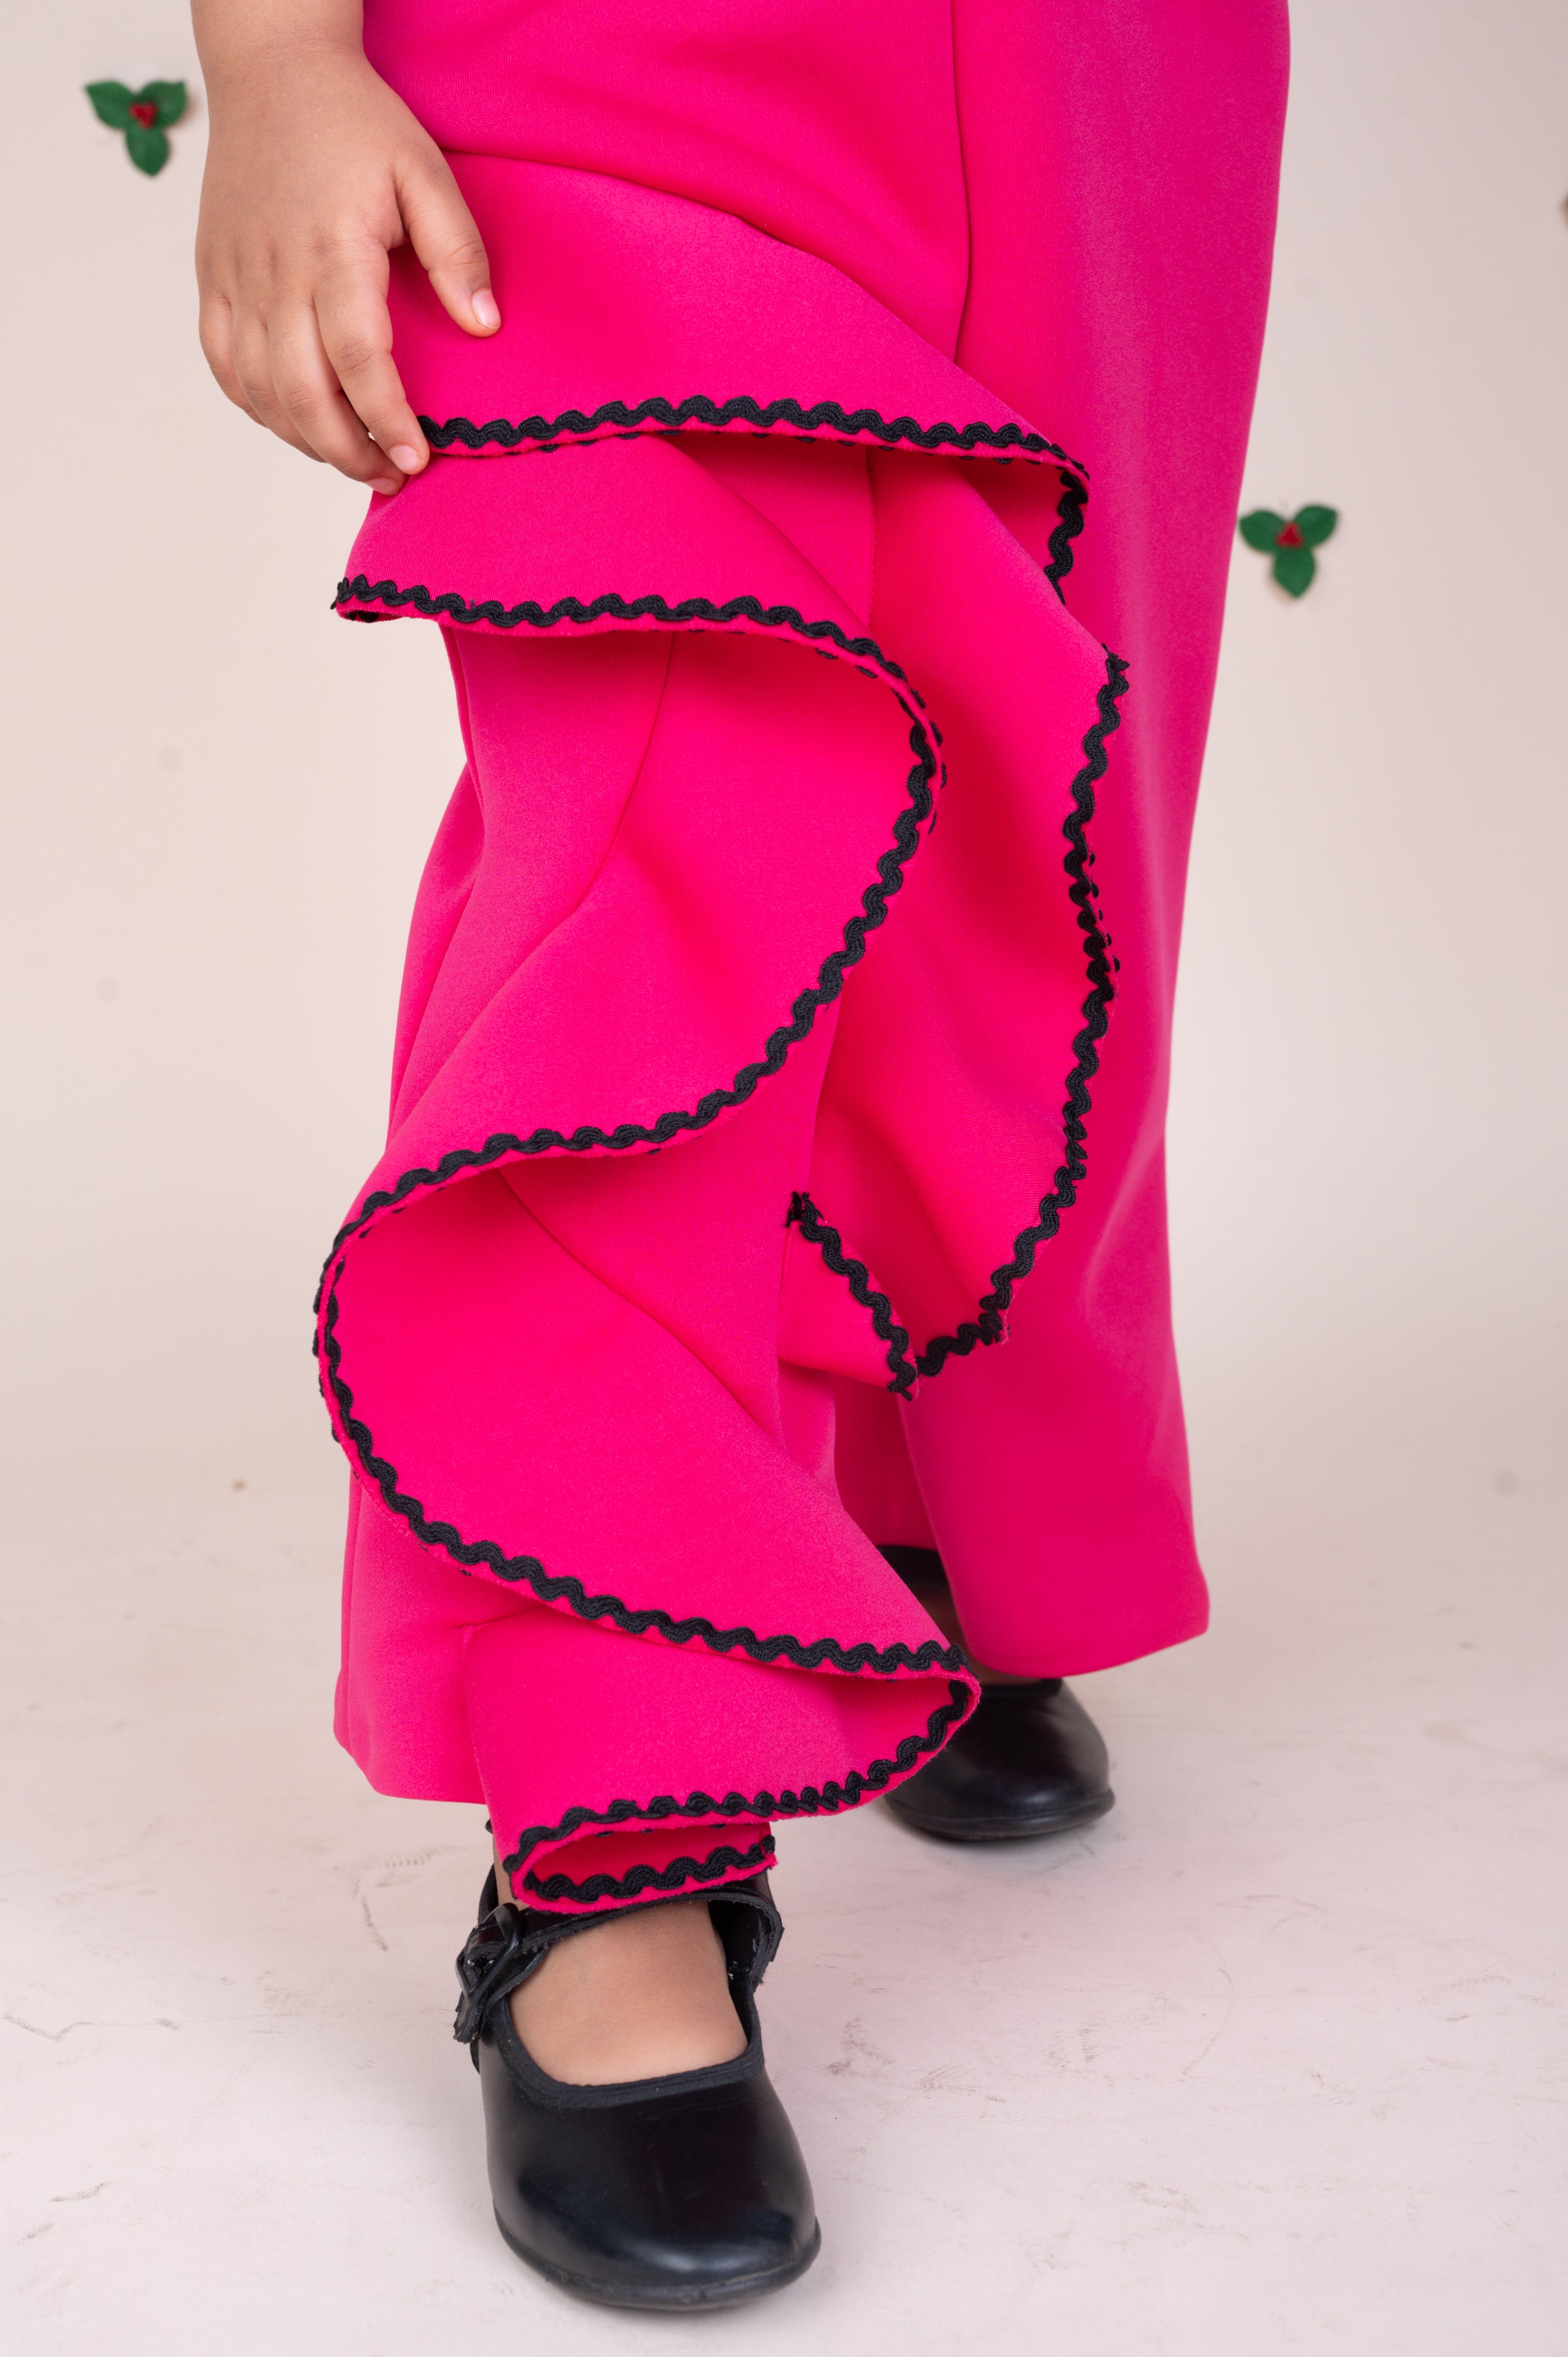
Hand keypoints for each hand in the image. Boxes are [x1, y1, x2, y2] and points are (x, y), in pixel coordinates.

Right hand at [194, 32, 498, 494]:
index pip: (357, 358)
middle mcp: (274, 271)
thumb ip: (457, 250)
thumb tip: (483, 326)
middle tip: (390, 478)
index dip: (385, 419)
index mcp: (332, 248)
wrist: (271, 71)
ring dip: (306, 439)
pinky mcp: (213, 277)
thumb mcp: (424, 170)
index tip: (415, 460)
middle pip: (301, 393)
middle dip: (348, 451)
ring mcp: (235, 277)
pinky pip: (223, 364)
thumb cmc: (355, 122)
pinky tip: (298, 422)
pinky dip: (258, 406)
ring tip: (353, 457)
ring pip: (258, 391)